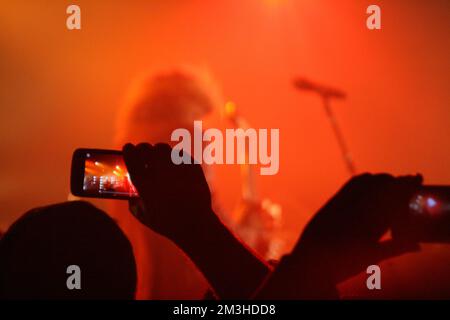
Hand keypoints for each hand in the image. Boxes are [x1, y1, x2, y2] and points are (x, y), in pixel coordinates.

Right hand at [123, 143, 212, 244]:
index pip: (131, 156)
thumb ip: (133, 201)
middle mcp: (159, 171)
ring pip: (162, 148)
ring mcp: (177, 167)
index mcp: (144, 182)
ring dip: (158, 151)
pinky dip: (175, 157)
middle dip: (142, 149)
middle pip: (145, 148)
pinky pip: (180, 154)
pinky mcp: (191, 166)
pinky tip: (175, 165)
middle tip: (143, 153)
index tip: (128, 148)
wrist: (195, 224)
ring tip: (159, 158)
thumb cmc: (167, 223)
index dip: (128, 150)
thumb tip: (131, 192)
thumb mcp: (144, 215)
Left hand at [292, 173, 421, 283]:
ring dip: (382, 180)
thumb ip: (397, 248)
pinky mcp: (333, 201)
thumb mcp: (372, 257)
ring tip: (389, 184)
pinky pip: (353, 183)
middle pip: (384, 185)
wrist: (311, 261)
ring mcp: (345, 203)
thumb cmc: (344, 263)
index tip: (415, 183)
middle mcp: (359, 210)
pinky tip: (370, 181)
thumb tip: (418, 246)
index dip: (407, 188)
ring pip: (369, 181)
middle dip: (397, 183)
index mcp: (372, 224)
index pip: (396, 197)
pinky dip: (366, 180)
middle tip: (406, 185)